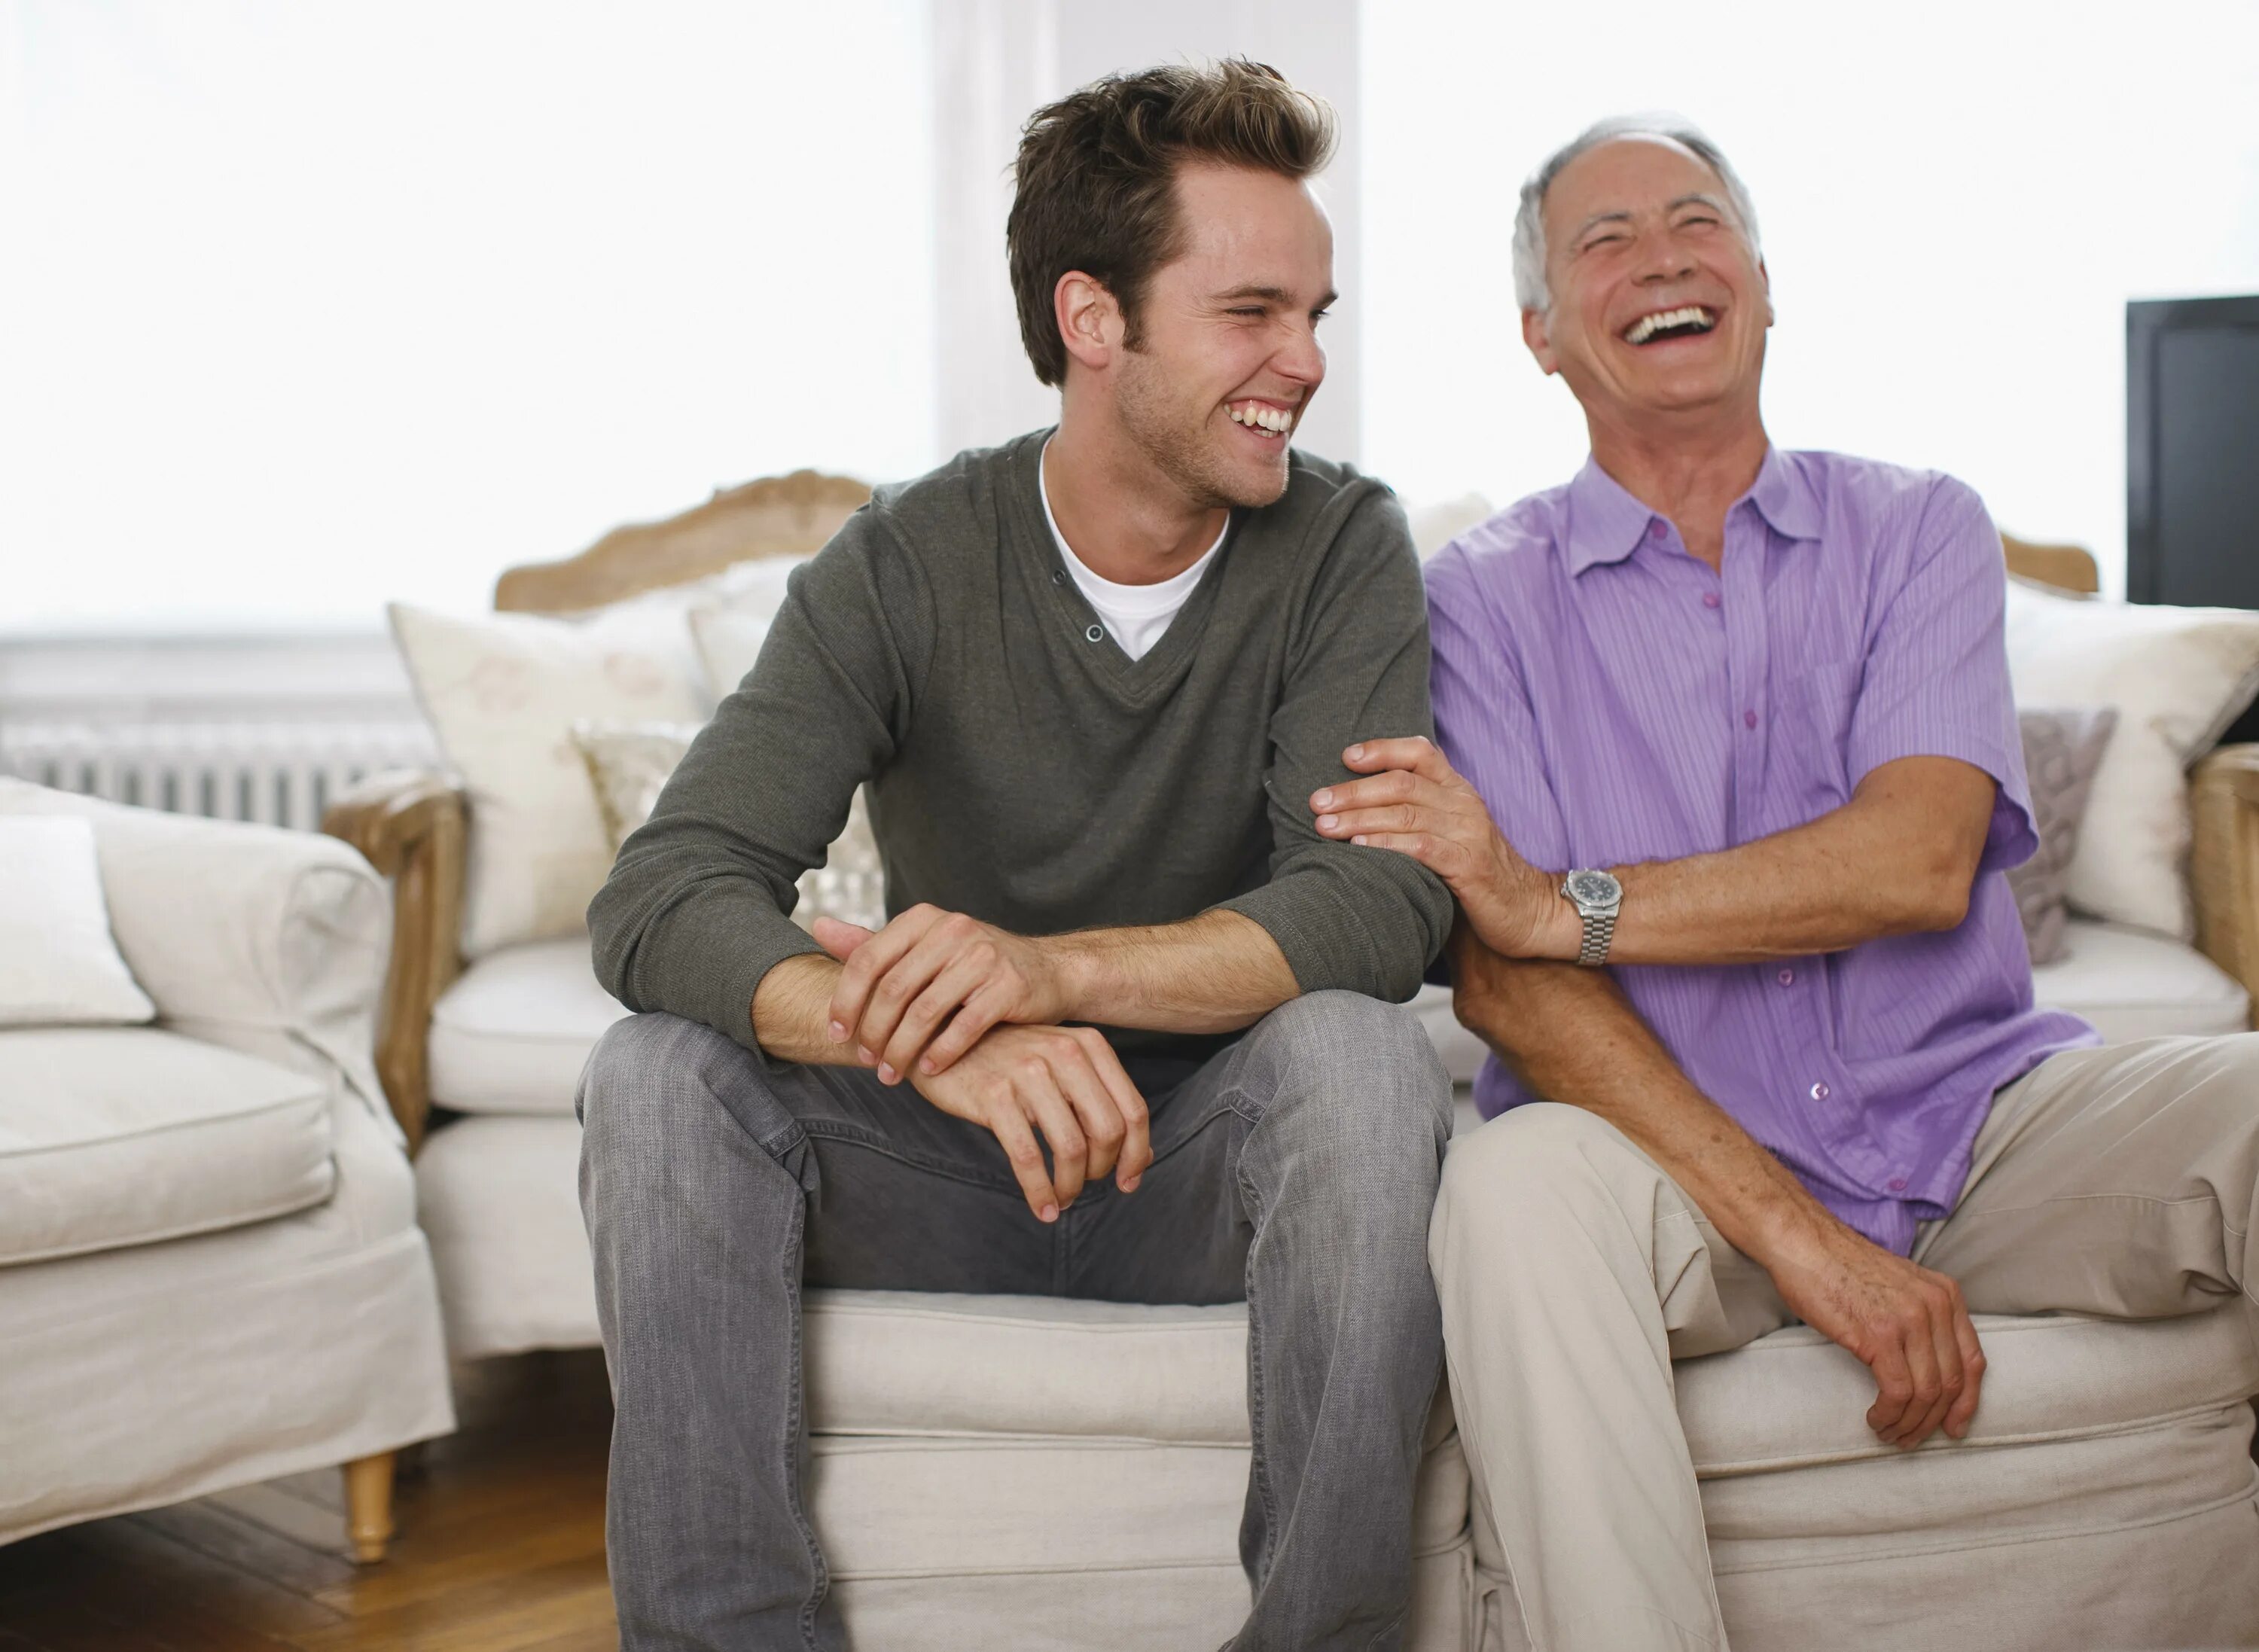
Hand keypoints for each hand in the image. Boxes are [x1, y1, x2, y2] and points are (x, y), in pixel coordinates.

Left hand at [815, 907, 1070, 1083]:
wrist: (1048, 972)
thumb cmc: (975, 965)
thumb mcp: (925, 947)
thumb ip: (873, 943)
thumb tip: (818, 926)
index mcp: (925, 919)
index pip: (868, 959)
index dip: (845, 1000)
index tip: (835, 1033)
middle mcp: (953, 930)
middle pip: (893, 989)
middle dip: (873, 1031)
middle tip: (866, 1061)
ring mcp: (984, 957)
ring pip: (925, 1012)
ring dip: (902, 1050)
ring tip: (892, 1074)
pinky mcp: (1009, 987)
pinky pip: (963, 1028)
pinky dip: (941, 1054)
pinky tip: (929, 1071)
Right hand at [911, 1023, 1151, 1219]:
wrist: (941, 1038)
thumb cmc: (1007, 1061)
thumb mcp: (1060, 1069)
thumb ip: (1099, 1103)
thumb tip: (1142, 1158)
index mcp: (1088, 1045)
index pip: (1133, 1109)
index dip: (1136, 1154)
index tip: (1127, 1183)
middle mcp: (1064, 1053)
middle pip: (1107, 1131)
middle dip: (1102, 1171)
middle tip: (1084, 1186)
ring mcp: (1028, 1072)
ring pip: (1071, 1148)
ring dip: (1071, 1186)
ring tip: (1062, 1199)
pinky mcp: (993, 1094)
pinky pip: (1027, 1156)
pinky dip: (1039, 1191)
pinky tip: (1042, 1208)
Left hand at [1311, 738, 1573, 959]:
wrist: (1530, 912)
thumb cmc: (1478, 876)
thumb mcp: (1451, 835)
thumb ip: (1417, 817)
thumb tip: (1357, 811)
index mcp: (1459, 791)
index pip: (1421, 753)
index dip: (1382, 749)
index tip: (1345, 756)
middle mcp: (1464, 805)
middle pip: (1402, 783)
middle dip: (1353, 791)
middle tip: (1317, 802)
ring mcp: (1469, 834)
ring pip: (1406, 813)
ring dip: (1359, 819)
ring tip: (1325, 826)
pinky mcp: (1469, 866)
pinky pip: (1421, 848)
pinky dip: (1387, 845)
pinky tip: (1359, 848)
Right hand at [1758, 1212, 1985, 1446]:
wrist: (1803, 1244)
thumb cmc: (1840, 1267)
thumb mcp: (1900, 1286)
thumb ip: (1922, 1319)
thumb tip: (1927, 1371)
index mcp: (1946, 1295)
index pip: (1972, 1362)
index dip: (1966, 1403)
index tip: (1952, 1427)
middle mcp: (1935, 1307)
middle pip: (1950, 1383)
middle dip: (1932, 1420)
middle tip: (1910, 1437)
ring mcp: (1909, 1321)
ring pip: (1926, 1393)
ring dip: (1908, 1423)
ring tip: (1888, 1431)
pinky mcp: (1879, 1335)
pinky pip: (1897, 1391)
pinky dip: (1889, 1414)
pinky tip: (1875, 1418)